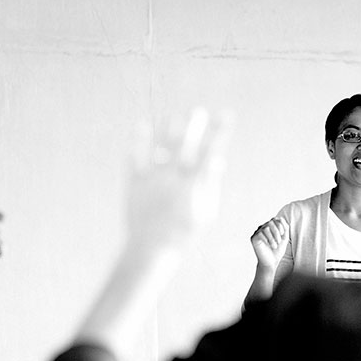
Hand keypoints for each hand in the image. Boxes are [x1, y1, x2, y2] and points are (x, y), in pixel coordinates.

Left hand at [126, 108, 231, 248]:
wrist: (151, 249)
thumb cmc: (183, 234)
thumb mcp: (205, 212)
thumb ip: (210, 185)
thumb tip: (218, 161)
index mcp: (193, 185)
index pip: (210, 150)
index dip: (219, 131)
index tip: (226, 115)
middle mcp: (173, 177)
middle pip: (185, 144)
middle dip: (194, 125)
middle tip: (198, 111)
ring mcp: (153, 179)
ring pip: (161, 146)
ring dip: (168, 129)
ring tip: (174, 115)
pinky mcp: (135, 183)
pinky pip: (136, 156)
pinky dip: (139, 140)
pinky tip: (142, 125)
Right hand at [250, 217, 289, 271]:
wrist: (271, 262)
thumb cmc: (277, 251)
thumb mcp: (284, 238)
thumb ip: (285, 228)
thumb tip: (281, 219)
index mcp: (270, 228)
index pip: (275, 219)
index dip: (280, 224)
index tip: (283, 233)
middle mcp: (263, 228)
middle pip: (271, 222)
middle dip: (277, 231)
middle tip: (279, 241)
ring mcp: (257, 232)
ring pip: (266, 227)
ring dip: (273, 237)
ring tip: (275, 245)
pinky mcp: (254, 238)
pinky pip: (260, 233)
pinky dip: (268, 239)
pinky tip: (270, 245)